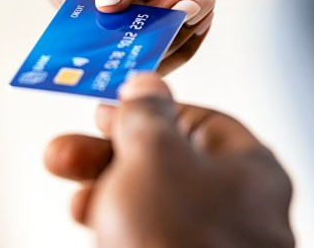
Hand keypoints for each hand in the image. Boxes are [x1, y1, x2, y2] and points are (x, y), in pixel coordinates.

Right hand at [32, 0, 244, 72]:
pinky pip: (163, 51)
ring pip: (134, 49)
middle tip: (187, 5)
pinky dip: (188, 37)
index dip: (108, 16)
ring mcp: (118, 10)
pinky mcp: (149, 25)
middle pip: (100, 33)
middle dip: (146, 28)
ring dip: (174, 34)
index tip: (151, 12)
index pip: (71, 0)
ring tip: (201, 1)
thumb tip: (108, 1)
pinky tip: (205, 6)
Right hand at [44, 74, 293, 247]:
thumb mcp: (154, 156)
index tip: (109, 109)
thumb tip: (146, 82)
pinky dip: (114, 221)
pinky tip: (88, 220)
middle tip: (66, 150)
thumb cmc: (180, 241)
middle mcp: (235, 207)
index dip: (150, 109)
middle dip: (109, 152)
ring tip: (70, 189)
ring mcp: (210, 241)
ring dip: (104, 187)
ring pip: (151, 201)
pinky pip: (146, 234)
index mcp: (248, 169)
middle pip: (166, 162)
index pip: (198, 121)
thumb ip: (147, 113)